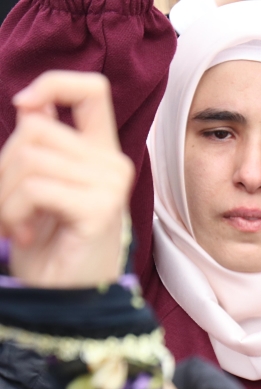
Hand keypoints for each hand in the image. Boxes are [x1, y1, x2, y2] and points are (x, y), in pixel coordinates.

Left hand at [0, 71, 133, 287]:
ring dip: (4, 196)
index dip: (54, 83)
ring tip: (15, 224)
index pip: (91, 89)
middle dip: (3, 167)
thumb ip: (40, 144)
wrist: (63, 297)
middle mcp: (113, 164)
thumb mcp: (38, 185)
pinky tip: (25, 234)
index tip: (24, 105)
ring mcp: (111, 185)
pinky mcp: (100, 208)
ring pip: (30, 158)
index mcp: (101, 153)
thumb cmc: (49, 244)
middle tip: (8, 207)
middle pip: (37, 130)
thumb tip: (29, 106)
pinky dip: (15, 212)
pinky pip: (36, 188)